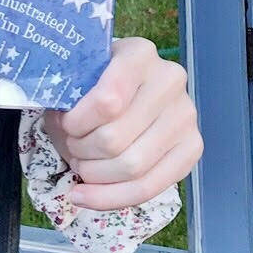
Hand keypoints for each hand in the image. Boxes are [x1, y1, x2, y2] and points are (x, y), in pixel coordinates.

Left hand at [41, 39, 201, 208]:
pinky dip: (108, 199)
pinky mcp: (192, 148)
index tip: (64, 124)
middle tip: (71, 145)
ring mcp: (186, 116)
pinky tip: (82, 196)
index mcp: (140, 54)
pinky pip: (148, 188)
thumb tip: (60, 119)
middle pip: (115, 139)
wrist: (126, 90)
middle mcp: (170, 81)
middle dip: (81, 151)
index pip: (107, 102)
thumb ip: (68, 92)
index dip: (76, 123)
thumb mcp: (77, 76)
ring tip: (81, 163)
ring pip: (131, 167)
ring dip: (94, 174)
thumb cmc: (93, 84)